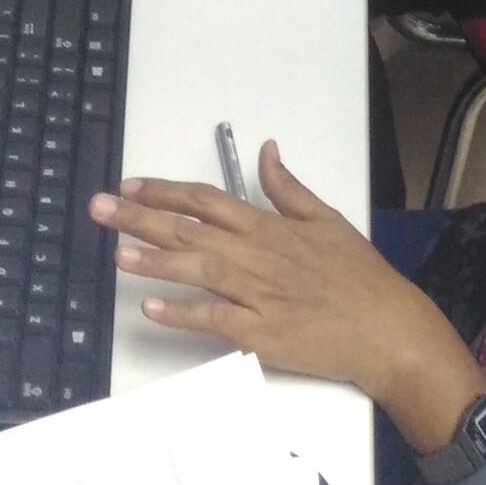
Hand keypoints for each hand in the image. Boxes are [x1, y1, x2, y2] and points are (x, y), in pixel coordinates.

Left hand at [88, 144, 485, 445]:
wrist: (385, 329)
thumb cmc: (358, 276)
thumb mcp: (327, 218)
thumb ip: (289, 188)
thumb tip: (266, 150)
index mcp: (270, 226)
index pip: (208, 201)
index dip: (166, 192)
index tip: (131, 186)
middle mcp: (258, 255)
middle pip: (191, 230)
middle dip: (141, 218)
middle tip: (100, 208)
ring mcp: (257, 295)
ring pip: (196, 270)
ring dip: (153, 260)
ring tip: (115, 252)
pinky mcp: (260, 334)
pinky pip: (213, 320)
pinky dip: (181, 312)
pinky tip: (150, 306)